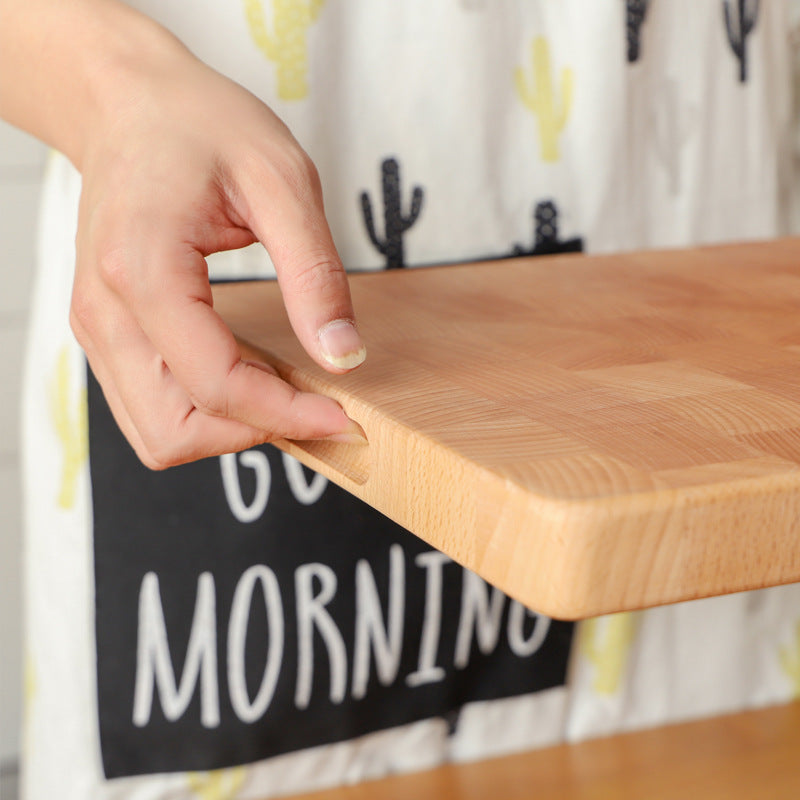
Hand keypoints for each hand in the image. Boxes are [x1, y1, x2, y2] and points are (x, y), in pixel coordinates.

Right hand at [68, 30, 365, 467]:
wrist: (128, 103)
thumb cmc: (199, 126)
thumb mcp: (282, 182)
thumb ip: (314, 274)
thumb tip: (343, 356)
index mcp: (144, 271)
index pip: (216, 385)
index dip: (288, 414)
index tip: (343, 418)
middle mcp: (105, 312)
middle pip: (174, 432)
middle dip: (254, 432)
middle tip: (315, 405)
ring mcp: (97, 327)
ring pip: (158, 433)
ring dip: (228, 428)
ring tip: (284, 390)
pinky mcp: (106, 332)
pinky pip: (151, 408)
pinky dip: (205, 411)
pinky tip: (248, 375)